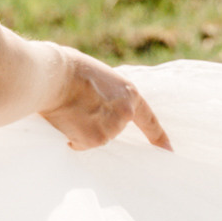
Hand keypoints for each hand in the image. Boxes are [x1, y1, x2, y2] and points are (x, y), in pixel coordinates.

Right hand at [36, 44, 172, 151]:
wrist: (53, 77)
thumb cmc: (69, 70)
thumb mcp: (99, 78)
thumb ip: (107, 97)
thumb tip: (94, 109)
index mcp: (129, 95)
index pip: (149, 120)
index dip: (158, 136)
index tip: (168, 150)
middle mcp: (124, 115)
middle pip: (112, 129)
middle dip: (96, 122)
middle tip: (78, 105)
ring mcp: (110, 130)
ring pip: (94, 137)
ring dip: (81, 129)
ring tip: (69, 108)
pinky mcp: (93, 140)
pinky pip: (79, 144)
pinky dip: (70, 137)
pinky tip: (64, 120)